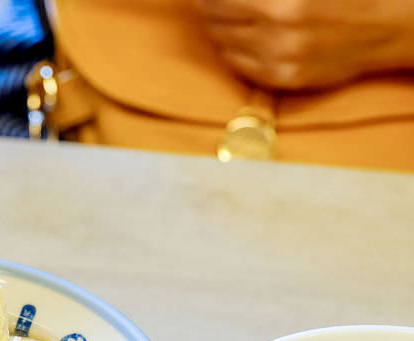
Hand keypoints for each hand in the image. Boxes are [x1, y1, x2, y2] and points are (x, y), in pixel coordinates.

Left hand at [195, 0, 413, 89]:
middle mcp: (279, 30)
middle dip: (207, 3)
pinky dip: (229, 47)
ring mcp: (279, 59)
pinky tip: (238, 34)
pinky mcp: (282, 80)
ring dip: (216, 24)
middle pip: (213, 15)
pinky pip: (234, 63)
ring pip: (219, 40)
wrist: (387, 27)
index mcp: (283, 0)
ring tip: (225, 12)